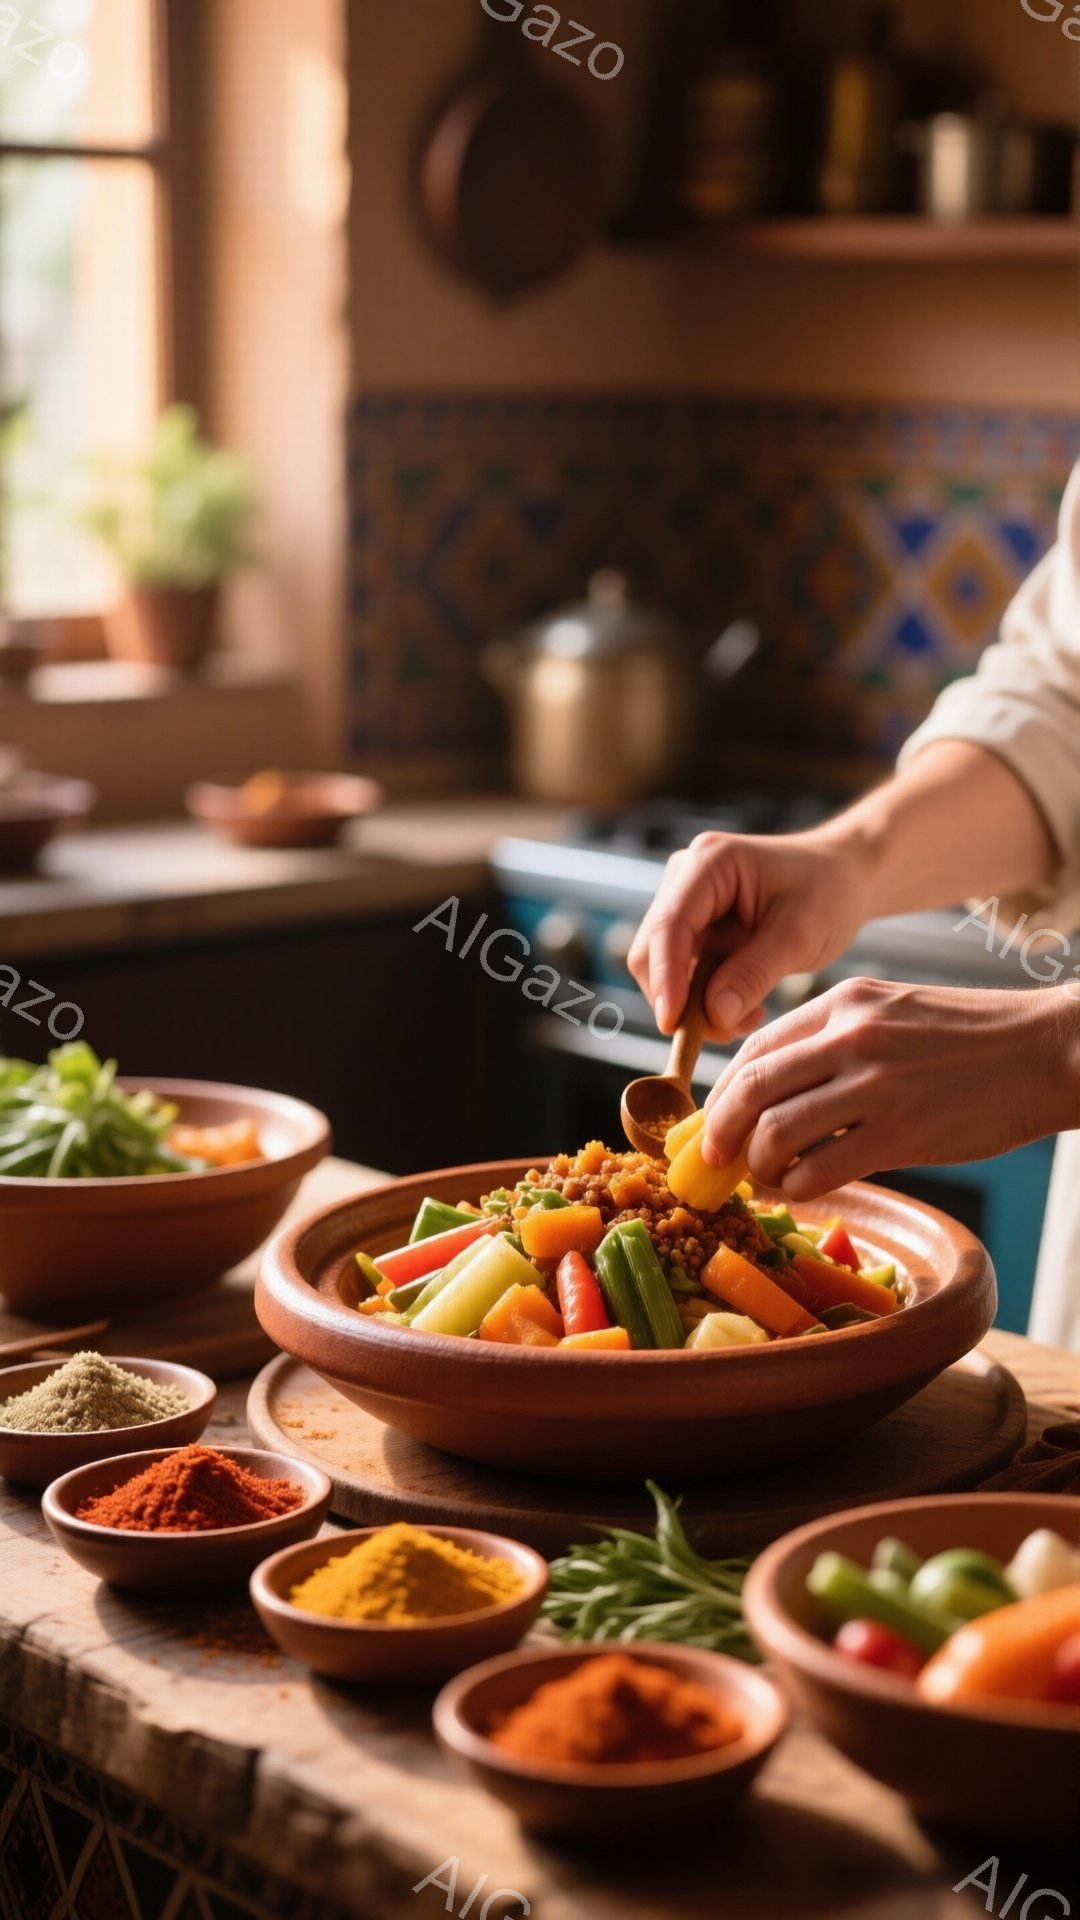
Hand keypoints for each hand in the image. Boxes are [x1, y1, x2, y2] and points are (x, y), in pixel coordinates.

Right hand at [627, 827, 868, 1037]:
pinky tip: (745, 1005)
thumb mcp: (800, 935)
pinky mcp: (693, 925)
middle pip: (653, 950)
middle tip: (726, 1031)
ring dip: (695, 1004)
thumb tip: (713, 1016)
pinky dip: (705, 998)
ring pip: (664, 968)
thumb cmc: (828, 892)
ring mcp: (685, 900)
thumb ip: (754, 974)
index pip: (669, 926)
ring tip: (748, 1017)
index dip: (666, 978)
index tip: (673, 1025)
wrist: (843, 877)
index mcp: (709, 863)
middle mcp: (685, 877)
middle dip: (680, 998)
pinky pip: (683, 972)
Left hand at [701, 979, 1079, 1200]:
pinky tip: (805, 1189)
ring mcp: (874, 1084)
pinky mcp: (901, 1131)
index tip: (718, 1119)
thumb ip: (836, 1040)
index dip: (725, 1090)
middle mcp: (850, 1036)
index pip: (755, 1047)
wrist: (1045, 1051)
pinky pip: (821, 1168)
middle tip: (715, 1159)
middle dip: (721, 1131)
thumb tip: (780, 1090)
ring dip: (760, 1164)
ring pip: (776, 1131)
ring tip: (768, 1177)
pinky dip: (800, 1186)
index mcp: (843, 1003)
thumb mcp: (893, 1013)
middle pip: (751, 1088)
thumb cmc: (972, 1040)